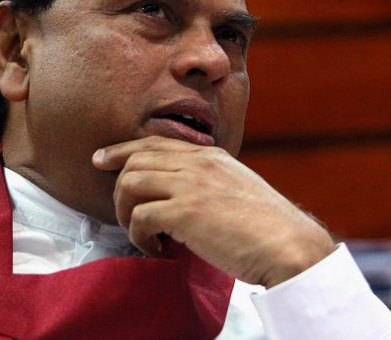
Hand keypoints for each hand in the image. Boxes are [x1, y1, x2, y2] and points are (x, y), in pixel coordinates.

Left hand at [92, 136, 334, 287]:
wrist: (288, 243)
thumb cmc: (267, 225)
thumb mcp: (237, 185)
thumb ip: (209, 181)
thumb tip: (182, 195)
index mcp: (210, 155)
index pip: (154, 142)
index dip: (122, 150)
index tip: (102, 160)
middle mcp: (197, 163)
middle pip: (135, 160)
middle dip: (119, 188)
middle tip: (122, 213)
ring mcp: (190, 185)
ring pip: (130, 184)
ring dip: (125, 212)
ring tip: (140, 233)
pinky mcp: (185, 213)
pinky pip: (140, 217)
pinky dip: (139, 236)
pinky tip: (155, 248)